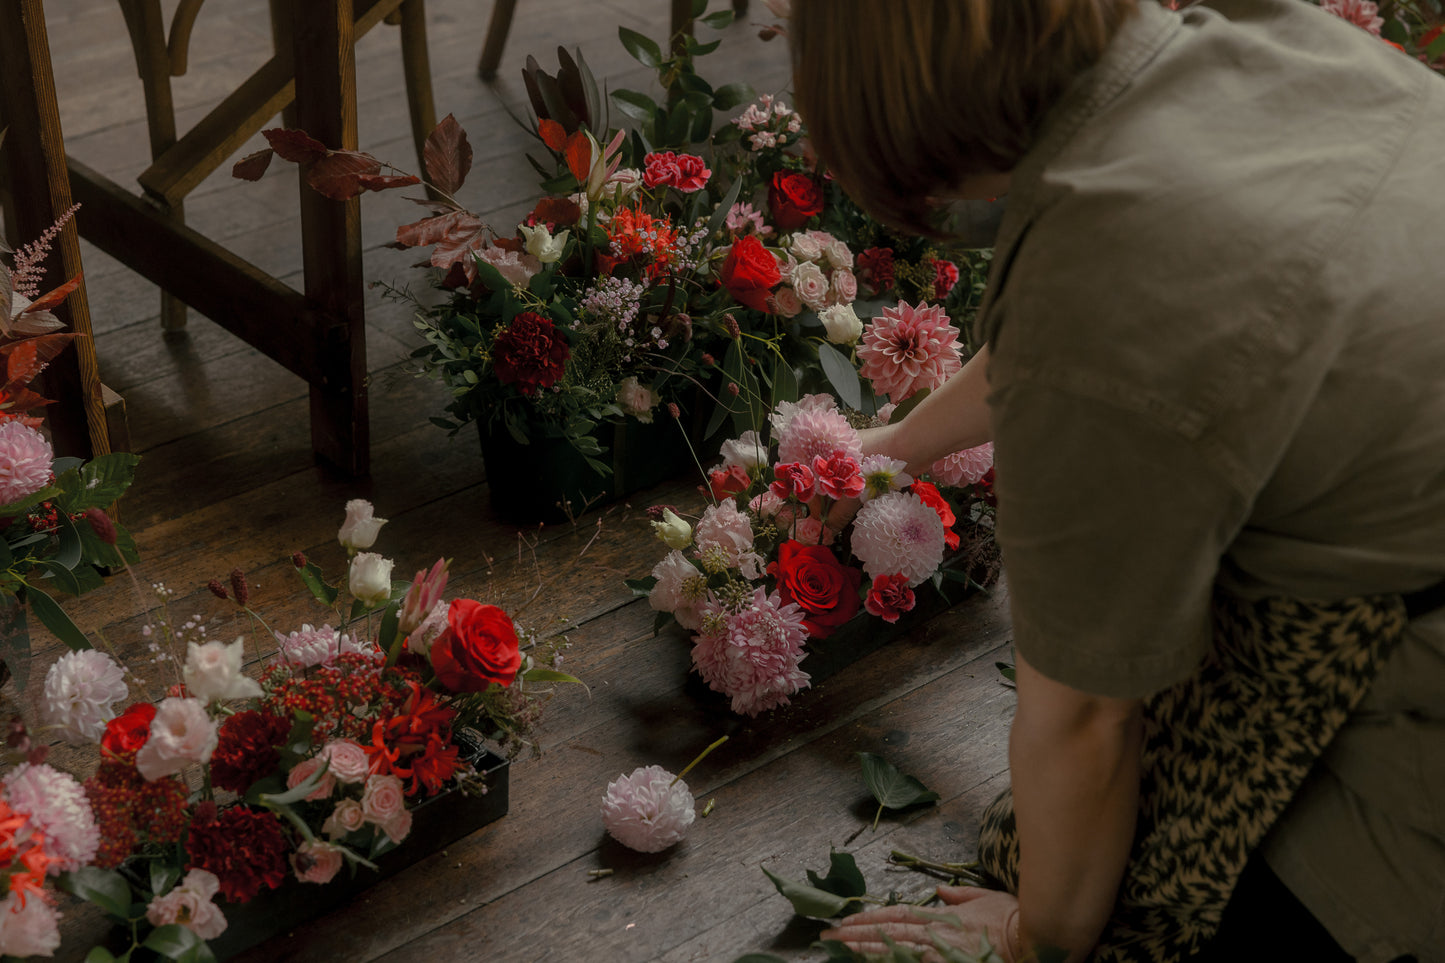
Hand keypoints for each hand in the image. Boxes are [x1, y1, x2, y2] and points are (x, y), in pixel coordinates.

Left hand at [820, 886, 1020, 962]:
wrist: (1030, 940)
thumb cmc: (1010, 919)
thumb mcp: (984, 898)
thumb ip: (959, 896)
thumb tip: (940, 891)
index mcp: (940, 916)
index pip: (896, 916)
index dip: (869, 917)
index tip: (846, 919)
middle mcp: (934, 934)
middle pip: (887, 932)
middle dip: (856, 933)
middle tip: (829, 934)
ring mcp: (939, 953)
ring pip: (894, 950)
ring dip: (866, 949)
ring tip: (841, 947)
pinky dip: (892, 961)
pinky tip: (873, 961)